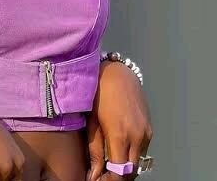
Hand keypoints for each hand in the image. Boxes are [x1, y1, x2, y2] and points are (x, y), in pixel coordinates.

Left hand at [85, 61, 152, 180]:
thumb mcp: (92, 121)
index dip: (110, 180)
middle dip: (117, 176)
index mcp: (121, 134)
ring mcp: (146, 133)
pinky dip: (130, 154)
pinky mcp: (149, 128)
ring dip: (125, 166)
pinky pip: (141, 149)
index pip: (120, 172)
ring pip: (137, 161)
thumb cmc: (98, 93)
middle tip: (102, 175)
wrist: (117, 72)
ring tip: (107, 163)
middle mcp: (138, 136)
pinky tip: (117, 149)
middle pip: (131, 170)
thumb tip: (94, 173)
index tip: (98, 180)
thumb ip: (94, 149)